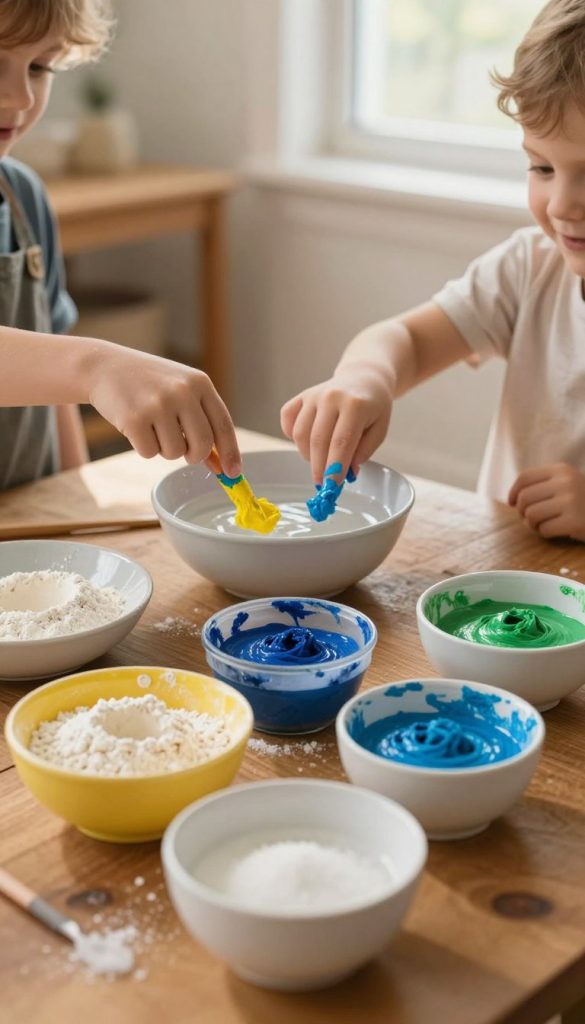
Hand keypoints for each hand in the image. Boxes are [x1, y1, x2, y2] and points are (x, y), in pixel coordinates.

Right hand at [87, 343, 241, 475]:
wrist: (104, 366)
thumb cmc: (148, 384)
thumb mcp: (180, 391)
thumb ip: (202, 422)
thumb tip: (221, 465)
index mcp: (199, 383)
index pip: (223, 425)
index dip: (231, 453)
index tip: (233, 473)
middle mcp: (182, 391)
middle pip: (203, 445)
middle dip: (195, 456)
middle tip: (184, 451)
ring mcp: (158, 404)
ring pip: (175, 453)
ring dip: (164, 449)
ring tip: (152, 425)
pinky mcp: (134, 419)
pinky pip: (149, 453)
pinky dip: (144, 447)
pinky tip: (135, 425)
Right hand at [280, 365, 392, 483]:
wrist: (363, 378)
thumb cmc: (373, 407)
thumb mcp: (379, 429)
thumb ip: (364, 451)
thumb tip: (346, 473)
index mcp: (355, 405)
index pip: (341, 442)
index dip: (334, 468)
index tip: (331, 488)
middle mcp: (331, 397)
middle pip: (318, 441)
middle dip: (318, 468)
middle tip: (322, 485)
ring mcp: (313, 395)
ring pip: (300, 434)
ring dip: (308, 455)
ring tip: (321, 460)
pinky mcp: (301, 396)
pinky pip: (288, 421)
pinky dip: (292, 436)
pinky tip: (307, 442)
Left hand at [508, 463, 584, 540]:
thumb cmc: (583, 502)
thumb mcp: (567, 484)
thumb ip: (544, 485)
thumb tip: (513, 499)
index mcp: (561, 470)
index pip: (525, 478)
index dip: (513, 492)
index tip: (512, 503)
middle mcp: (565, 482)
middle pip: (524, 498)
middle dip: (522, 512)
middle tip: (530, 519)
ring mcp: (571, 501)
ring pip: (531, 515)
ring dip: (532, 525)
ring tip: (543, 525)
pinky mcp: (574, 521)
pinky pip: (544, 530)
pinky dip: (545, 534)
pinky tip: (556, 531)